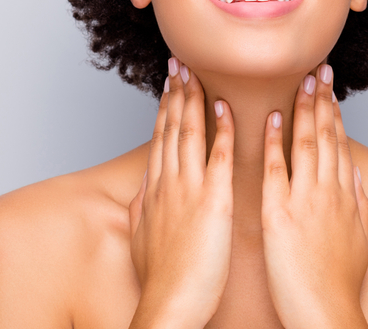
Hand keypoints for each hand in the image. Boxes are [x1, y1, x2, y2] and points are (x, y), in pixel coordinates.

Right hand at [128, 58, 234, 328]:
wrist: (169, 304)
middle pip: (172, 127)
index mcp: (155, 190)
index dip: (166, 108)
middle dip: (176, 92)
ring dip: (193, 98)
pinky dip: (221, 129)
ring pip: (190, 132)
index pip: (162, 138)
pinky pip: (217, 156)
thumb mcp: (143, 236)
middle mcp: (168, 182)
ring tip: (195, 71)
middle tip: (179, 63)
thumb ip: (144, 206)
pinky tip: (224, 107)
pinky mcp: (212, 201)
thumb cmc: (163, 279)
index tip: (169, 83)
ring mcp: (188, 189)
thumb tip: (144, 188)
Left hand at [261, 64, 367, 328]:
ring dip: (304, 109)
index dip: (333, 112)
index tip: (329, 87)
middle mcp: (329, 192)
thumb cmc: (338, 284)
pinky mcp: (281, 215)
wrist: (327, 314)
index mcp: (345, 196)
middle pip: (326, 136)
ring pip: (306, 144)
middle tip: (319, 69)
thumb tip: (353, 175)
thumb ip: (357, 202)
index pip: (339, 144)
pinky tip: (275, 118)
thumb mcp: (358, 238)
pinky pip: (278, 171)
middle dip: (322, 99)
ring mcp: (306, 201)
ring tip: (302, 80)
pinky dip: (276, 142)